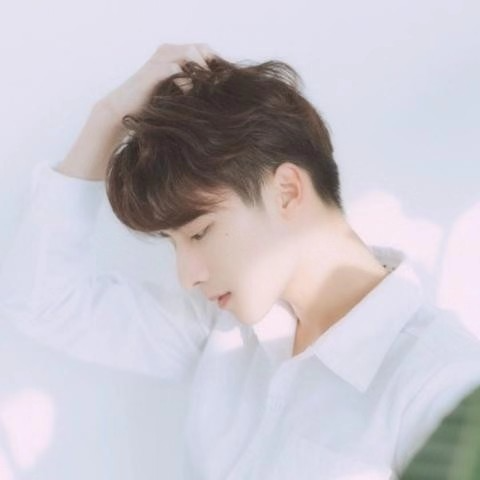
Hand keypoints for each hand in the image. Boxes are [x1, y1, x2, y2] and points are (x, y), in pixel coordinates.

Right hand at [97, 42, 218, 121]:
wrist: (122, 111)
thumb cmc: (151, 105)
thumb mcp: (176, 93)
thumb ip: (193, 87)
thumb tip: (218, 93)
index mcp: (174, 55)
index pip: (204, 50)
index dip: (217, 65)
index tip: (226, 84)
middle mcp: (167, 52)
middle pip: (201, 48)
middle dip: (212, 68)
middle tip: (218, 89)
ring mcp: (158, 60)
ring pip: (190, 53)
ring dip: (202, 72)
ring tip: (207, 91)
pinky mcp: (151, 72)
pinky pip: (175, 69)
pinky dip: (186, 82)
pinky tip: (189, 96)